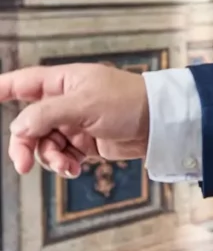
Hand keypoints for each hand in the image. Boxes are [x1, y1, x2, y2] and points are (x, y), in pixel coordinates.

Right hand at [0, 63, 149, 176]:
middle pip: (28, 123)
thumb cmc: (127, 102)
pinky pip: (60, 155)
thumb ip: (47, 114)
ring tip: (68, 165)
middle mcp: (65, 100)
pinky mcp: (83, 141)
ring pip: (43, 143)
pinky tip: (76, 168)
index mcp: (63, 81)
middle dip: (24, 144)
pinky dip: (63, 164)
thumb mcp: (84, 105)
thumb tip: (18, 127)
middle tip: (23, 165)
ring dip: (50, 158)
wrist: (158, 124)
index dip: (1, 88)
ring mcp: (73, 121)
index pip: (22, 82)